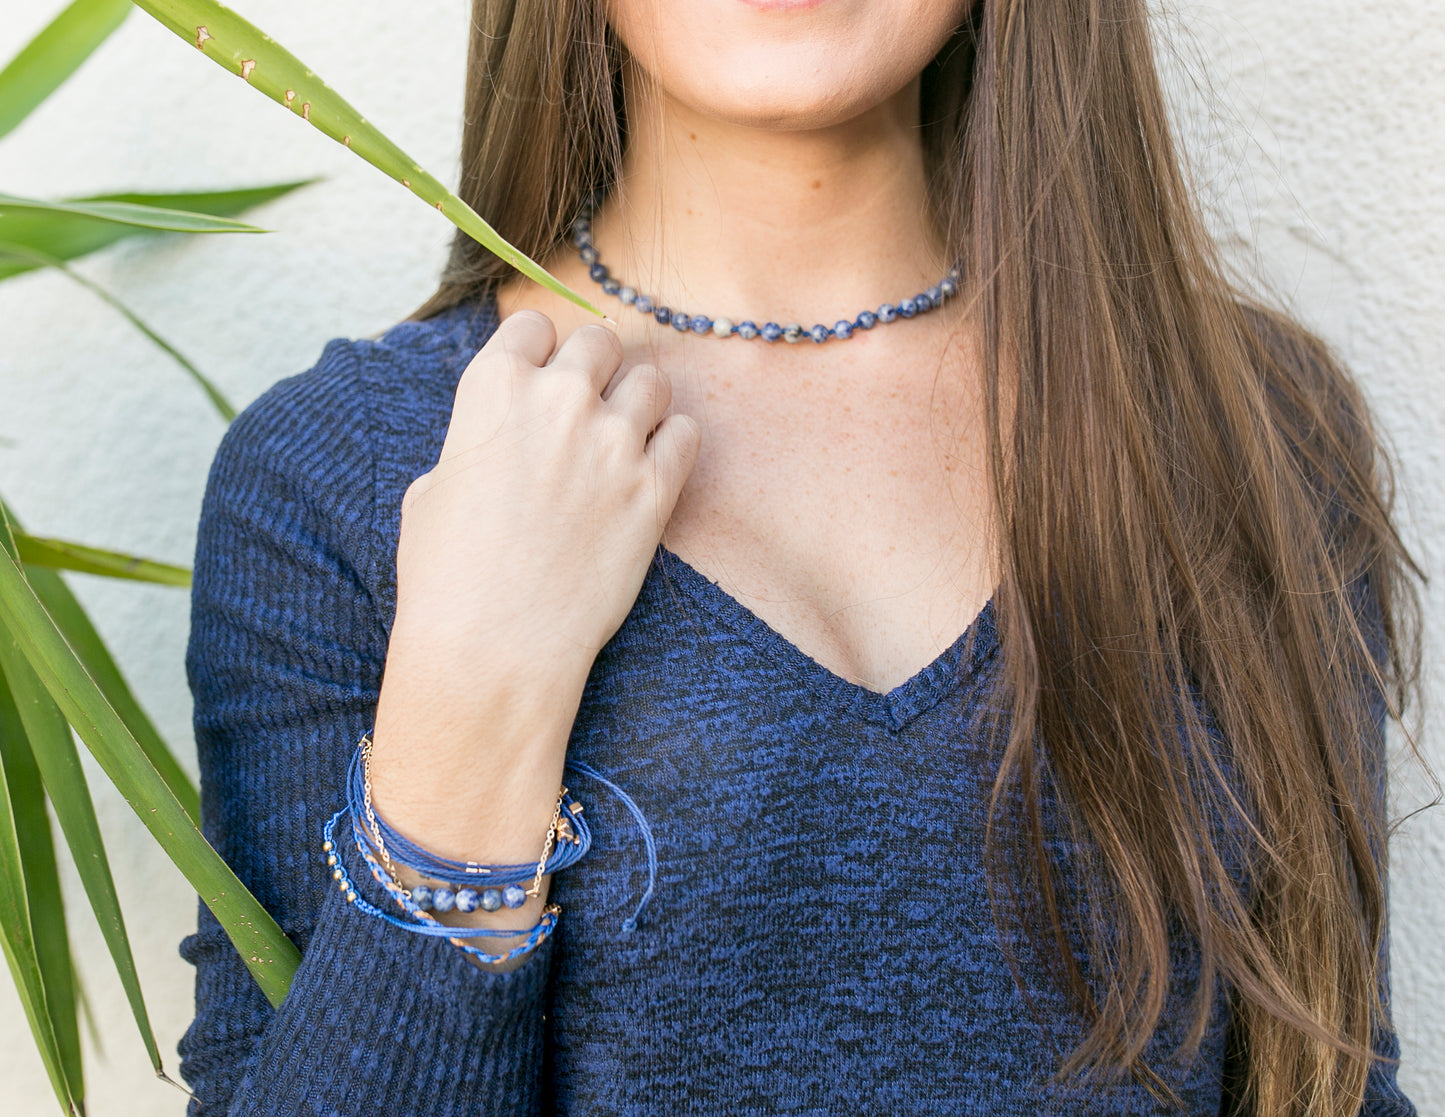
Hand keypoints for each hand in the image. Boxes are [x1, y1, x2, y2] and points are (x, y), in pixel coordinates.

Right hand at [369, 309, 699, 864]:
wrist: (492, 646)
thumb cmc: (446, 575)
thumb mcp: (434, 486)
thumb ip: (477, 439)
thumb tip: (500, 434)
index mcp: (493, 386)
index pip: (534, 323)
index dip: (540, 351)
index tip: (542, 377)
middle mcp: (558, 399)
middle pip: (600, 342)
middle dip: (595, 369)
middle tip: (588, 408)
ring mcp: (613, 441)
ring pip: (652, 380)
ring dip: (640, 402)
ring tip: (625, 439)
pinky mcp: (656, 489)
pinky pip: (685, 432)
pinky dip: (673, 443)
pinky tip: (652, 469)